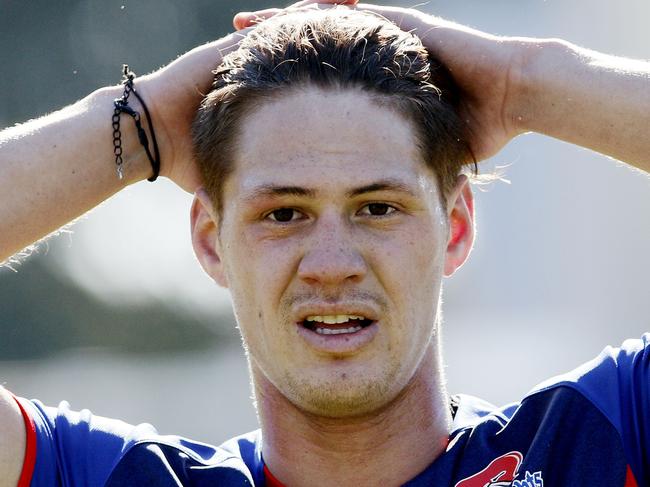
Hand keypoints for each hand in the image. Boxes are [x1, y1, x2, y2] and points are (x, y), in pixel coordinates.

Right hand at [138, 0, 357, 193]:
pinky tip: (334, 5)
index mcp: (264, 100)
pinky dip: (303, 13)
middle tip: (381, 31)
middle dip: (343, 38)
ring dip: (328, 17)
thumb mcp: (238, 173)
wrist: (147, 137)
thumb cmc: (186, 160)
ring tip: (362, 7)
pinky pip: (275, 23)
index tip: (373, 78)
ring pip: (295, 27)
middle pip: (309, 47)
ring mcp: (245, 56)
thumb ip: (262, 184)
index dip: (340, 76)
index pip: (309, 81)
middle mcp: (258, 73)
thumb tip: (286, 214)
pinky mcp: (232, 46)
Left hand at [235, 2, 523, 162]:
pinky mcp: (403, 21)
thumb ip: (392, 166)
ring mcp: (388, 34)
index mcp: (373, 86)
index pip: (319, 80)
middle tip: (230, 45)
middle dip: (270, 45)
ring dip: (284, 22)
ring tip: (245, 24)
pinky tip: (290, 11)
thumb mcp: (418, 150)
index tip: (247, 91)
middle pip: (311, 46)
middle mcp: (374, 57)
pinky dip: (320, 11)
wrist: (513, 94)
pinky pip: (353, 13)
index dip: (282, 84)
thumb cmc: (474, 128)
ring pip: (323, 22)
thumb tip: (372, 203)